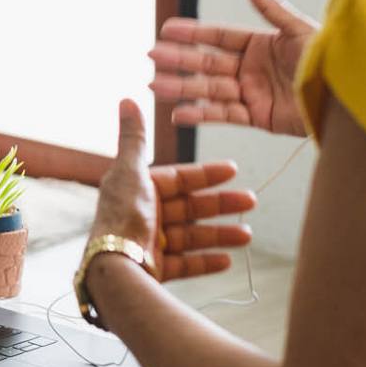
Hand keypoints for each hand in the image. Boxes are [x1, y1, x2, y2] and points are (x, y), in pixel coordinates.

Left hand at [88, 99, 254, 281]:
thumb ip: (134, 137)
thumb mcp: (130, 170)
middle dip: (220, 205)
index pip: (178, 179)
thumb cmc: (122, 215)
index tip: (233, 170)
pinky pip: (185, 264)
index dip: (205, 174)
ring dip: (220, 234)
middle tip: (251, 200)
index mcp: (137, 189)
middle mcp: (142, 215)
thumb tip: (127, 98)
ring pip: (191, 236)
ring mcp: (149, 243)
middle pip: (188, 208)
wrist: (114, 264)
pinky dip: (205, 261)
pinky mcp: (154, 268)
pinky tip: (228, 260)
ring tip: (248, 235)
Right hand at [150, 0, 315, 136]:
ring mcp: (252, 93)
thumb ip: (271, 7)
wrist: (345, 97)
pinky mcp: (258, 117)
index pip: (218, 37)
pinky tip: (178, 113)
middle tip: (151, 57)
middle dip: (178, 60)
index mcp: (260, 44)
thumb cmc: (328, 61)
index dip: (192, 33)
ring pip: (209, 89)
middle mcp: (252, 68)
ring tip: (154, 86)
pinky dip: (200, 115)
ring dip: (181, 88)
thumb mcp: (298, 30)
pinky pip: (223, 115)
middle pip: (207, 63)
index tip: (166, 30)